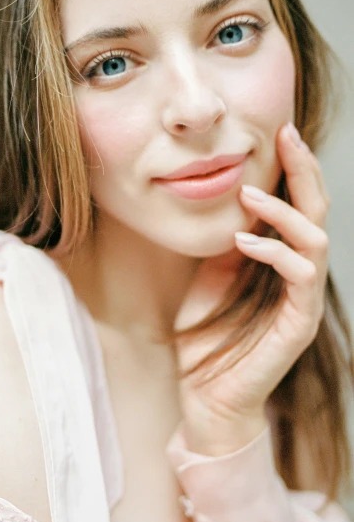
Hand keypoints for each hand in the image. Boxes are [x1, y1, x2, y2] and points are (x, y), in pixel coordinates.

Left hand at [174, 122, 329, 455]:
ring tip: (250, 193)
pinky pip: (300, 278)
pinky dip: (274, 253)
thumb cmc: (208, 333)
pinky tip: (244, 241)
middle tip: (286, 135)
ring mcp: (302, 299)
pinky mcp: (298, 324)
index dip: (292, 167)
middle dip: (304, 170)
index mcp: (280, 258)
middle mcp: (299, 273)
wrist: (205, 391)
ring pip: (315, 239)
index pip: (296, 203)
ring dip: (284, 211)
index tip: (279, 130)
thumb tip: (230, 193)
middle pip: (316, 210)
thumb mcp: (213, 271)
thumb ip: (229, 236)